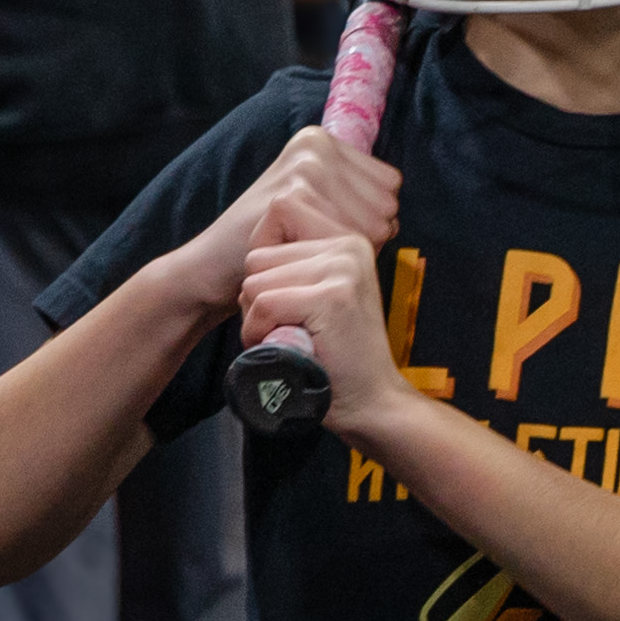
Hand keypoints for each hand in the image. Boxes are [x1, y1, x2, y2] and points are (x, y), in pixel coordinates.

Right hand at [193, 119, 401, 310]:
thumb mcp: (315, 202)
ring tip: (308, 247)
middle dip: (363, 235)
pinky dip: (330, 256)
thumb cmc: (275, 241)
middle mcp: (315, 145)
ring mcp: (303, 167)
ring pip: (375, 224)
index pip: (389, 185)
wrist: (215, 265)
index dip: (370, 218)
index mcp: (321, 140)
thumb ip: (354, 193)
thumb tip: (395, 200)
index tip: (330, 227)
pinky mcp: (292, 194)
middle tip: (316, 242)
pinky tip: (299, 254)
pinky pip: (349, 237)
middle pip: (386, 204)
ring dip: (348, 248)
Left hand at [232, 233, 412, 432]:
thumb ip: (296, 266)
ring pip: (254, 282)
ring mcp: (342, 270)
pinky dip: (260, 333)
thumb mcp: (324, 294)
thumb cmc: (337, 354)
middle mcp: (348, 247)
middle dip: (258, 297)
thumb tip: (248, 250)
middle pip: (257, 257)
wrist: (371, 399)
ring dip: (257, 319)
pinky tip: (287, 347)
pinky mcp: (330, 298)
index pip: (278, 220)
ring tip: (291, 338)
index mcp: (348, 241)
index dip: (263, 267)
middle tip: (290, 327)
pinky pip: (263, 305)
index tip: (284, 301)